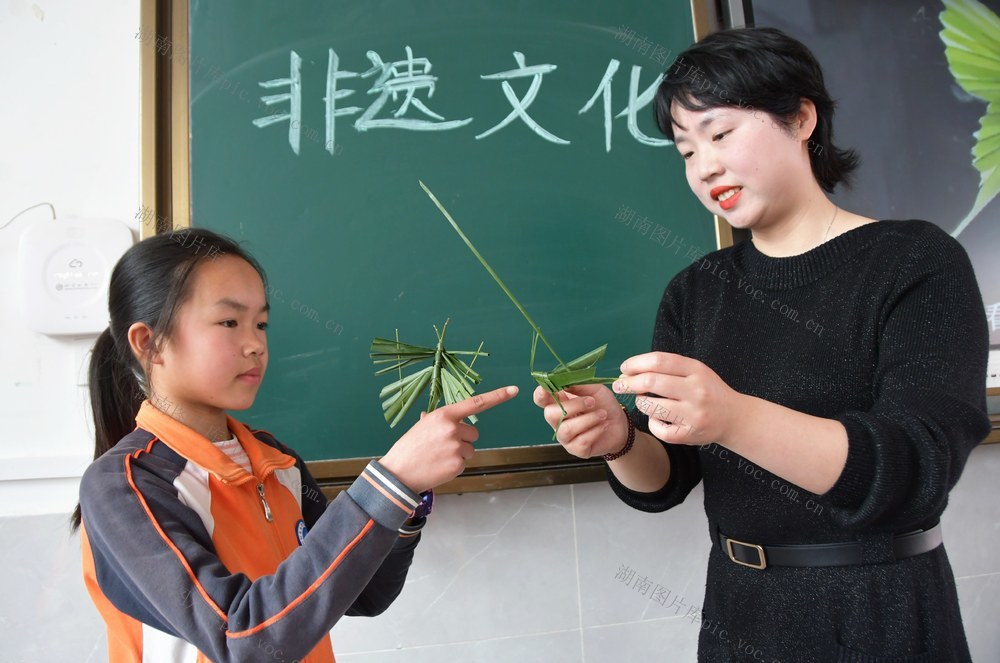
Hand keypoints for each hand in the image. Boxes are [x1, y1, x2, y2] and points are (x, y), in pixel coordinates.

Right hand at [380, 385, 518, 492]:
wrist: (399, 472)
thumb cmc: (409, 447)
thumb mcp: (422, 426)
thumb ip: (438, 420)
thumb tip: (441, 419)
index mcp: (445, 415)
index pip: (476, 403)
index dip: (497, 396)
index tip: (513, 390)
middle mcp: (453, 429)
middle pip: (474, 434)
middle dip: (463, 440)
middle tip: (443, 446)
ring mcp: (456, 447)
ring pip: (470, 450)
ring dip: (458, 454)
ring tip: (438, 457)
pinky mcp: (458, 465)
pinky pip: (464, 463)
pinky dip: (454, 466)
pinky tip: (439, 466)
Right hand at [532, 384, 628, 458]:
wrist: (620, 424)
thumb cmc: (604, 405)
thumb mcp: (594, 389)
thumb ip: (579, 385)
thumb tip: (565, 382)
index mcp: (559, 402)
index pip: (540, 398)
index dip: (541, 393)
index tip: (548, 388)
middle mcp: (557, 420)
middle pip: (550, 414)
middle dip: (573, 406)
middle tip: (592, 402)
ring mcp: (565, 436)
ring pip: (566, 429)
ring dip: (588, 419)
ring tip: (602, 414)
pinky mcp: (575, 449)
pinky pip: (580, 441)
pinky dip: (595, 431)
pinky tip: (603, 426)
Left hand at [613, 352, 738, 444]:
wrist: (734, 418)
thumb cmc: (708, 390)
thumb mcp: (696, 371)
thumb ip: (668, 368)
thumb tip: (630, 370)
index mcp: (696, 370)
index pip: (660, 361)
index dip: (636, 363)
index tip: (624, 368)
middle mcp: (696, 391)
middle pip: (651, 382)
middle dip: (629, 383)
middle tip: (619, 385)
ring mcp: (693, 414)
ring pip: (651, 406)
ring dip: (640, 402)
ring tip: (641, 400)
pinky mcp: (689, 434)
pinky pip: (659, 429)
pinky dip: (652, 423)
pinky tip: (657, 418)